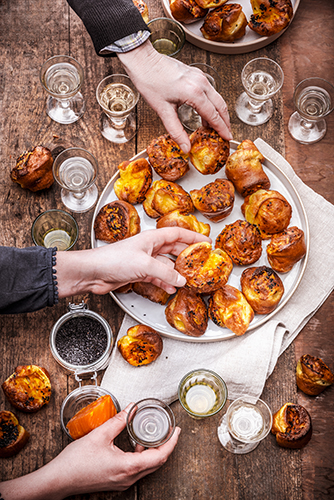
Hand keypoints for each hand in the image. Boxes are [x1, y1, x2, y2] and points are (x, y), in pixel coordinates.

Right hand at [0, 405, 180, 498]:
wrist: (59, 481)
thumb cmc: (76, 461)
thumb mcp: (100, 435)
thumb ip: (119, 420)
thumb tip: (132, 407)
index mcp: (128, 467)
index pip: (160, 456)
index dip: (172, 442)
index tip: (177, 430)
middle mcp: (128, 478)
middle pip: (156, 463)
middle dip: (166, 446)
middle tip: (170, 430)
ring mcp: (122, 482)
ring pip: (147, 467)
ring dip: (153, 452)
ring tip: (154, 434)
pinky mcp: (116, 482)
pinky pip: (136, 469)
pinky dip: (141, 457)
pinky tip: (135, 445)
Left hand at [56, 227, 210, 296]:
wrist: (94, 273)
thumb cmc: (113, 260)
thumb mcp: (145, 265)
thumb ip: (165, 273)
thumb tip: (181, 279)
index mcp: (151, 238)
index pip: (177, 233)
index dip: (193, 236)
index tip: (206, 241)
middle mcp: (149, 248)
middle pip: (174, 249)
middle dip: (187, 256)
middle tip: (201, 262)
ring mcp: (144, 261)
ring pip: (166, 266)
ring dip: (176, 273)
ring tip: (188, 279)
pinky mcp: (138, 273)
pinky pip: (157, 277)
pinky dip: (165, 282)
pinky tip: (171, 288)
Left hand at [118, 40, 231, 152]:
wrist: (143, 61)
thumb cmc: (150, 82)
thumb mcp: (163, 111)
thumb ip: (176, 131)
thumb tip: (185, 147)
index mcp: (194, 93)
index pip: (214, 115)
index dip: (222, 129)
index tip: (227, 138)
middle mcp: (201, 83)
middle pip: (221, 106)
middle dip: (225, 122)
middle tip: (226, 134)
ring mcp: (200, 77)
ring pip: (217, 97)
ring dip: (219, 112)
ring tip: (217, 126)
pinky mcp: (196, 74)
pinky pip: (210, 91)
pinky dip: (212, 103)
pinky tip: (206, 112)